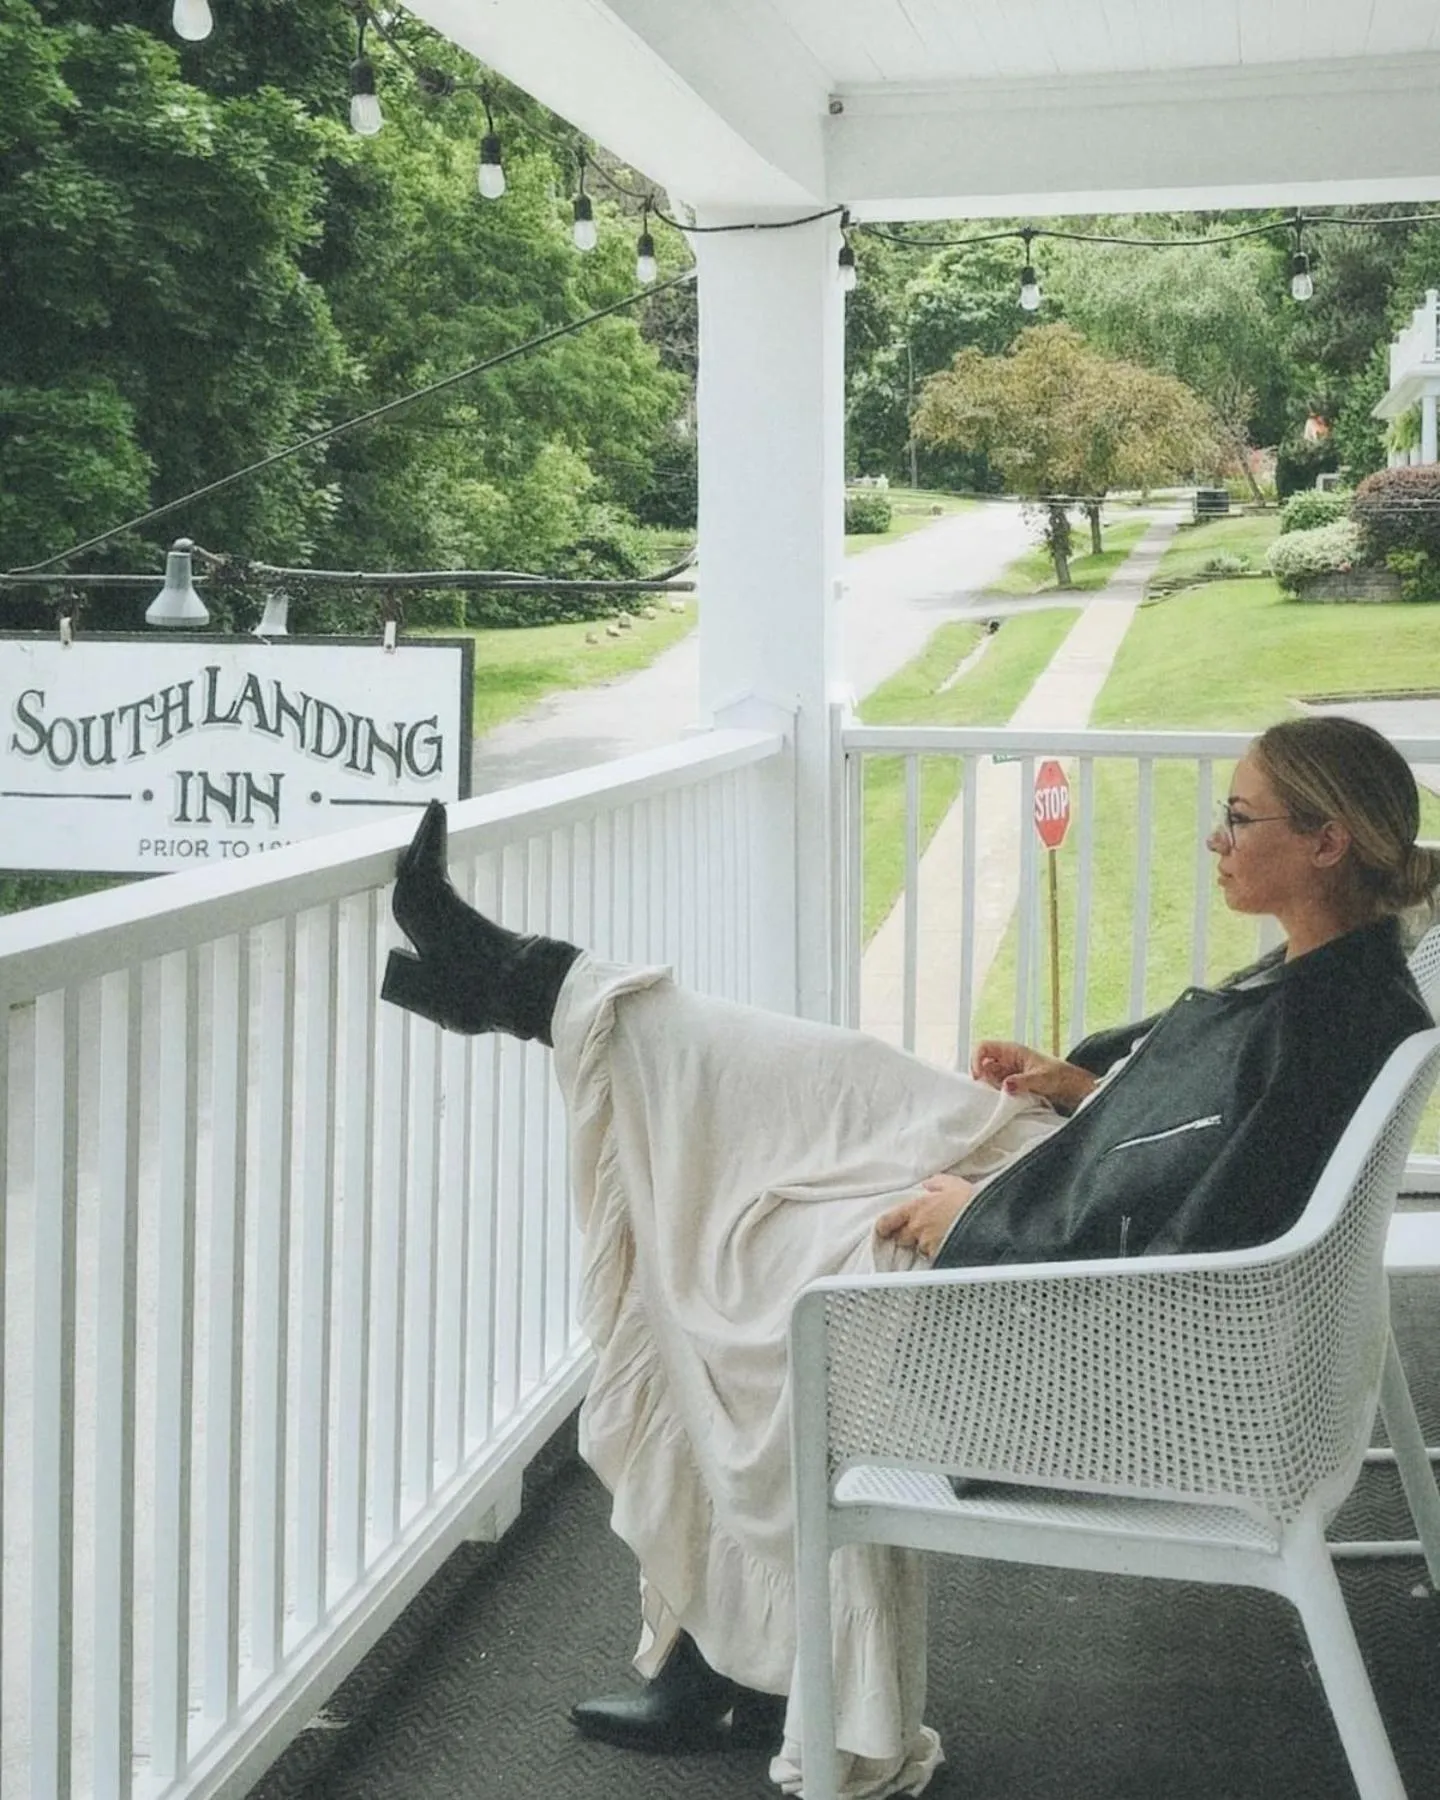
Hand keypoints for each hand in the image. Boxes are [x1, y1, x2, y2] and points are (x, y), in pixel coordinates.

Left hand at [875, 1175, 975, 1260]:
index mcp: (915, 1208)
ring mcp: (928, 1244)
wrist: (987, 1218)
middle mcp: (917, 1227)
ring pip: (917, 1248)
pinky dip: (936, 1252)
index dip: (883, 1227)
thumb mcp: (949, 1182)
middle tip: (918, 1230)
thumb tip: (926, 1185)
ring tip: (937, 1237)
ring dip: (922, 1244)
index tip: (884, 1229)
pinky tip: (946, 1244)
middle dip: (907, 1235)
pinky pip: (932, 1256)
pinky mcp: (939, 1256)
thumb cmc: (969, 1199)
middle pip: (901, 1238)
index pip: (887, 1221)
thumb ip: (933, 1184)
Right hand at [970, 1039, 1095, 1109]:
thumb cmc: (1060, 1077)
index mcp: (1012, 1050)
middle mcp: (1006, 1060)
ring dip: (987, 1088)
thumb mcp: (1042, 1079)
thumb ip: (1023, 1082)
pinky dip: (994, 1095)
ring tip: (995, 1098)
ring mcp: (1007, 1072)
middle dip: (980, 1077)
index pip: (983, 1047)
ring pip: (987, 1077)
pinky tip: (1001, 1102)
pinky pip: (995, 1088)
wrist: (1072, 1089)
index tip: (978, 1077)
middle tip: (986, 1092)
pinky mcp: (1010, 1085)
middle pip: (981, 1063)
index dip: (976, 1059)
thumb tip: (1005, 1086)